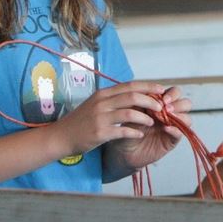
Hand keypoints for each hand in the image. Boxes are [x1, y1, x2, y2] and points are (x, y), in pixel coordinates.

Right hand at [52, 80, 168, 156]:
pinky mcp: (99, 133)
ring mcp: (100, 117)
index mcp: (103, 94)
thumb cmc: (80, 121)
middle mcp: (102, 102)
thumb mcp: (96, 104)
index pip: (130, 85)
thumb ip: (113, 99)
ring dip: (145, 117)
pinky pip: (122, 131)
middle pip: (133, 96)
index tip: (161, 89)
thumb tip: (136, 96)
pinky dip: (134, 132)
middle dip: (151, 100)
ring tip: (153, 121)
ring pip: (130, 113)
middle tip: (161, 107)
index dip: (148, 86)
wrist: (60, 136)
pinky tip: (140, 134)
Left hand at [110, 86, 191, 169]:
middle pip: (185, 103)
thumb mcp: (131, 113)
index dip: (172, 94)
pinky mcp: (172, 140)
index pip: (175, 93)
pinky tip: (166, 128)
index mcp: (161, 103)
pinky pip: (180, 133)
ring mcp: (172, 126)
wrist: (124, 151)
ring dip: (179, 115)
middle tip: (166, 107)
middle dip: (178, 103)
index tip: (162, 98)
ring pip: (187, 118)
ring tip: (167, 117)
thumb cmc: (127, 130)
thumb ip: (141, 105)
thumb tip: (149, 96)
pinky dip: (175, 129)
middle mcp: (170, 114)